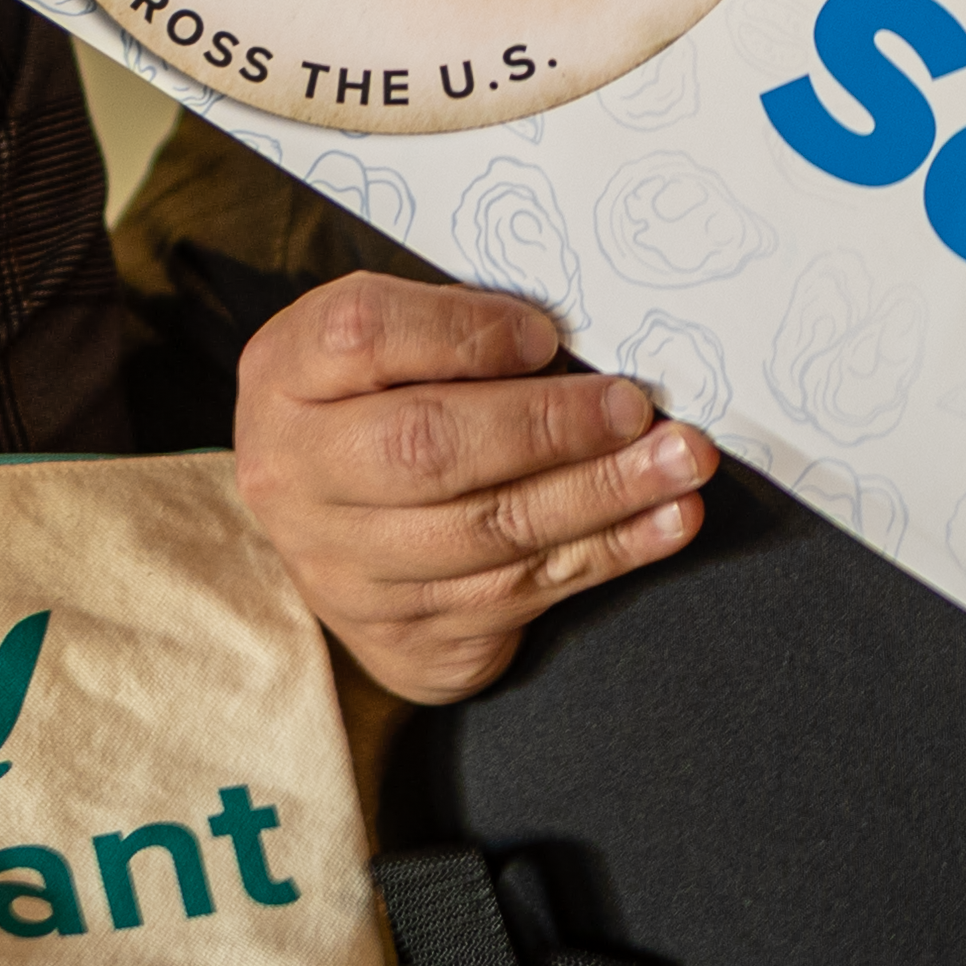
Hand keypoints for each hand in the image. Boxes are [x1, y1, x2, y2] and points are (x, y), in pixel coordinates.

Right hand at [231, 272, 711, 704]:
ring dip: (601, 495)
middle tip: (637, 407)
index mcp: (285, 377)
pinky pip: (520, 594)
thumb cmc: (372, 405)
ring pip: (487, 534)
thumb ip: (449, 327)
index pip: (362, 336)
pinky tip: (665, 522)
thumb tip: (567, 341)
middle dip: (549, 426)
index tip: (545, 334)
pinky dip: (607, 554)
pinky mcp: (403, 638)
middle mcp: (295, 479)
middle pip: (427, 449)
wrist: (325, 528)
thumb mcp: (380, 342)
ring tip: (680, 463)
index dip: (459, 333)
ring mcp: (345, 571)